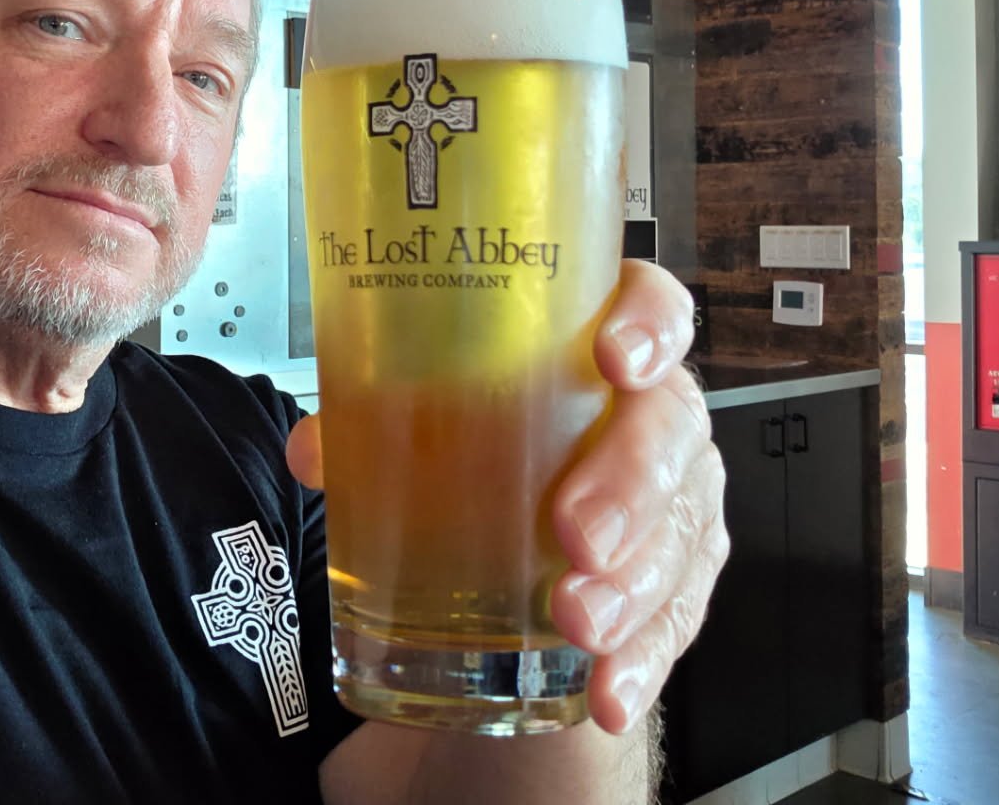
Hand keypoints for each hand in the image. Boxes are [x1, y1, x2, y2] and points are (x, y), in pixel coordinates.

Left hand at [286, 260, 727, 736]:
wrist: (504, 528)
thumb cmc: (479, 441)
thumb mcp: (423, 419)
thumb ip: (369, 420)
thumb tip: (315, 451)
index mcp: (597, 347)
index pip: (652, 304)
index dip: (648, 322)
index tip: (612, 360)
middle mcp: (653, 415)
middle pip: (672, 427)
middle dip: (632, 482)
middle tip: (577, 533)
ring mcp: (675, 499)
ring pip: (683, 532)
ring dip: (635, 585)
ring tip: (578, 622)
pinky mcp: (676, 580)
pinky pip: (675, 620)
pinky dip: (642, 662)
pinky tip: (606, 694)